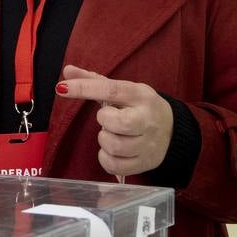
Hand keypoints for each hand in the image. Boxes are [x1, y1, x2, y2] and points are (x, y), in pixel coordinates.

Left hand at [55, 65, 173, 177]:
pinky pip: (115, 165)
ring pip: (114, 146)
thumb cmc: (140, 107)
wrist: (174, 131)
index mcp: (141, 95)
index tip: (62, 88)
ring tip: (113, 135)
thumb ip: (94, 81)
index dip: (84, 88)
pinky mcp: (145, 163)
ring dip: (105, 140)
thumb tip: (67, 71)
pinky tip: (112, 151)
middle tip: (109, 119)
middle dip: (104, 121)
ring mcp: (148, 144)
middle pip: (117, 122)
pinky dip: (106, 158)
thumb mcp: (124, 90)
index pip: (110, 90)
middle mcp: (147, 119)